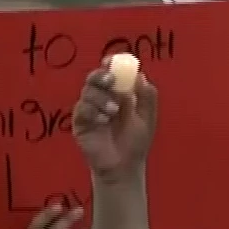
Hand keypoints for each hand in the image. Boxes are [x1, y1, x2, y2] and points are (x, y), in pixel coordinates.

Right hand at [74, 60, 156, 180]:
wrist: (125, 166)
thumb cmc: (136, 142)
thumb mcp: (147, 118)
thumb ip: (147, 96)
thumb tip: (140, 76)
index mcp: (119, 93)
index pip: (111, 72)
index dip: (110, 64)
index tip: (112, 62)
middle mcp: (102, 98)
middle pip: (94, 77)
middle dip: (101, 76)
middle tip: (111, 81)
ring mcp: (90, 110)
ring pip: (87, 92)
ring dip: (101, 97)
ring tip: (114, 111)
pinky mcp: (80, 123)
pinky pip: (81, 109)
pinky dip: (92, 111)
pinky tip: (103, 120)